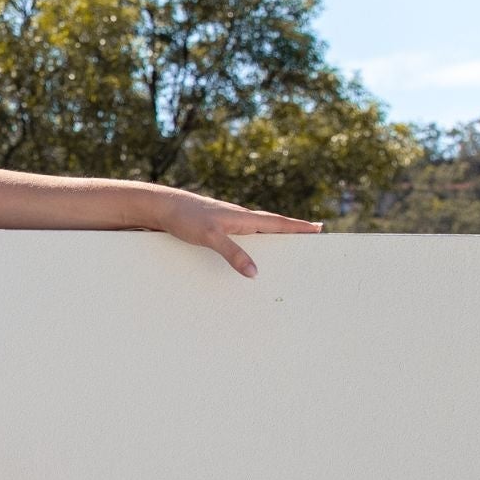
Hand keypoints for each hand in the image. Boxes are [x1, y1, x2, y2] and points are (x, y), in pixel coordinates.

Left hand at [150, 187, 322, 278]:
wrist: (161, 207)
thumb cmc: (185, 217)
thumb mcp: (210, 237)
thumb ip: (233, 253)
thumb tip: (255, 272)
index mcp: (243, 218)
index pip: (277, 222)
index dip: (298, 226)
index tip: (319, 228)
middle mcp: (239, 219)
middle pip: (272, 226)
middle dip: (293, 231)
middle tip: (313, 234)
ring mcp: (228, 223)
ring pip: (258, 231)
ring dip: (274, 236)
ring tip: (290, 245)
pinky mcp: (216, 229)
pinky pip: (242, 237)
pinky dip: (254, 243)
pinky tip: (251, 252)